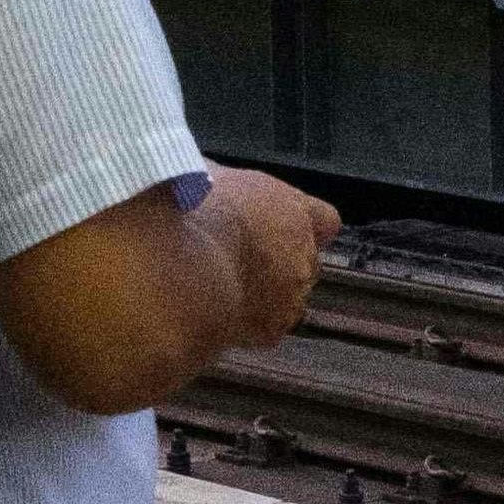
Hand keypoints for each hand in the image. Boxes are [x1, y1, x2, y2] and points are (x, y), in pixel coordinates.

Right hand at [202, 166, 341, 346]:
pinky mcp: (272, 327)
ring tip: (219, 290)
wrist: (179, 264)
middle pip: (304, 261)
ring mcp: (291, 293)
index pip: (324, 219)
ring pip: (288, 298)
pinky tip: (216, 313)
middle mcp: (301, 253)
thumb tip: (198, 177)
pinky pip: (266, 329)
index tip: (289, 229)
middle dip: (276, 263)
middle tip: (235, 260)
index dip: (308, 226)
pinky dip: (246, 327)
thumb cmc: (191, 215)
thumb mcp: (202, 175)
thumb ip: (217, 180)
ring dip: (263, 296)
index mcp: (291, 210)